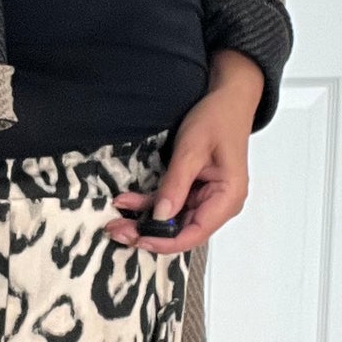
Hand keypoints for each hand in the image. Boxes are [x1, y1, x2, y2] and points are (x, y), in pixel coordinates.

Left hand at [105, 50, 262, 253]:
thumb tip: (159, 217)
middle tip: (115, 231)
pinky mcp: (195, 190)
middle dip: (148, 233)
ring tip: (114, 222)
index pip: (195, 233)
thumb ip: (175, 184)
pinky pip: (170, 203)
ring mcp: (207, 199)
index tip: (136, 239)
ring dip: (144, 221)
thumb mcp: (191, 150)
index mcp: (227, 198)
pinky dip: (148, 203)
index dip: (164, 242)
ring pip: (172, 220)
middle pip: (182, 231)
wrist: (228, 100)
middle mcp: (219, 205)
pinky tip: (125, 201)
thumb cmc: (216, 120)